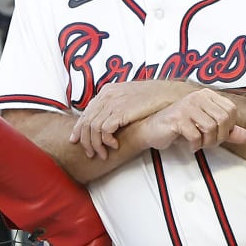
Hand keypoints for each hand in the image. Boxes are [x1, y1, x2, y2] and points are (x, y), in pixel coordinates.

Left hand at [71, 80, 188, 160]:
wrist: (169, 95)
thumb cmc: (154, 97)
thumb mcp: (130, 97)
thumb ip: (117, 105)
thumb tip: (109, 119)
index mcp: (107, 91)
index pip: (86, 111)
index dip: (79, 128)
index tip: (76, 140)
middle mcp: (107, 95)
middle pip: (85, 121)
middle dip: (85, 140)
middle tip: (90, 153)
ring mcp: (113, 103)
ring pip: (92, 128)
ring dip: (96, 144)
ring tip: (102, 154)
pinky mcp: (120, 112)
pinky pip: (104, 130)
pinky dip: (106, 141)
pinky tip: (114, 145)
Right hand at [138, 87, 245, 152]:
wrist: (152, 130)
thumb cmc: (179, 128)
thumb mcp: (207, 128)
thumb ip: (227, 131)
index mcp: (207, 95)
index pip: (231, 110)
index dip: (229, 127)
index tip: (218, 135)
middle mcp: (198, 97)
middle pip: (223, 119)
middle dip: (219, 137)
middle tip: (208, 143)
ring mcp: (187, 106)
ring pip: (211, 128)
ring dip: (207, 142)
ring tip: (198, 143)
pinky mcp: (177, 118)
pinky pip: (196, 135)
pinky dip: (195, 145)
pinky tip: (190, 145)